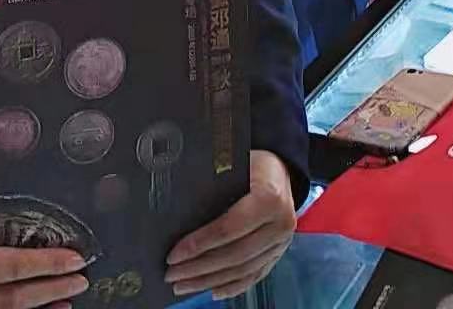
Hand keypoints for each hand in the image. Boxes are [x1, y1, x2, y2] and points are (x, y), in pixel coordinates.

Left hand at [165, 149, 295, 299]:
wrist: (281, 171)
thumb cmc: (253, 164)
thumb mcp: (234, 162)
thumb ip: (213, 183)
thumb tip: (178, 208)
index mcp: (269, 197)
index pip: (228, 228)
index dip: (199, 244)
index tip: (174, 255)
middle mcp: (280, 224)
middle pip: (234, 255)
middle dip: (198, 268)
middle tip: (171, 275)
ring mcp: (281, 242)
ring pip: (242, 270)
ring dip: (210, 281)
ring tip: (184, 285)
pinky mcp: (278, 253)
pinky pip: (254, 275)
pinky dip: (233, 286)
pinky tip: (213, 290)